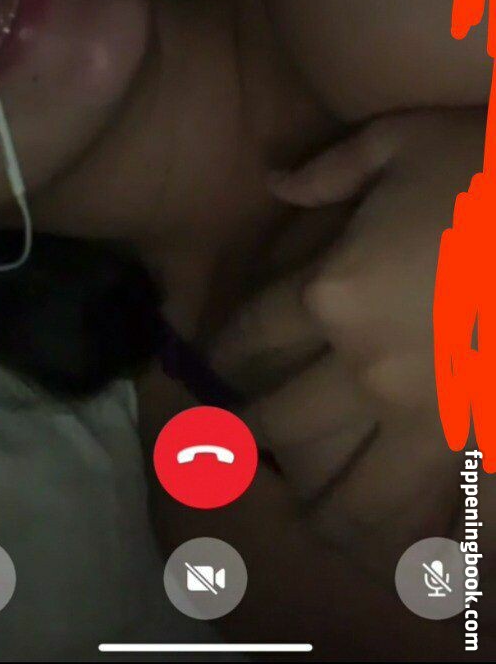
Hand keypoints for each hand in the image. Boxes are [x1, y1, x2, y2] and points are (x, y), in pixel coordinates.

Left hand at [210, 109, 487, 570]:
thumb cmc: (486, 163)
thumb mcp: (398, 140)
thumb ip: (328, 169)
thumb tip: (274, 182)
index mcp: (336, 290)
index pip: (253, 336)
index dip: (224, 351)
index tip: (214, 363)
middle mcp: (368, 365)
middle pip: (282, 421)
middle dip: (251, 430)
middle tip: (240, 438)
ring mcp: (429, 414)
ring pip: (350, 494)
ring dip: (319, 508)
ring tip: (308, 513)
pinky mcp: (479, 438)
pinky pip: (430, 507)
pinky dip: (403, 532)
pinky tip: (392, 542)